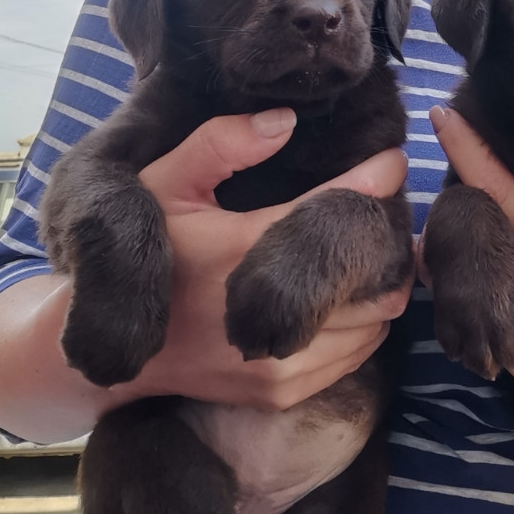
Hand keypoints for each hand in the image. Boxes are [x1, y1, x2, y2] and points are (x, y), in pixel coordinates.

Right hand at [114, 108, 410, 410]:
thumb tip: (285, 122)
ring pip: (376, 321)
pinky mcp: (281, 392)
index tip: (393, 163)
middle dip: (387, 242)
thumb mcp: (163, 185)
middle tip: (382, 221)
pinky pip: (357, 356)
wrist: (121, 350)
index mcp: (244, 248)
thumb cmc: (150, 258)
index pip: (337, 206)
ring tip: (366, 261)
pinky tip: (344, 304)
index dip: (376, 180)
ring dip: (379, 287)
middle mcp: (271, 308)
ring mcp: (279, 360)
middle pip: (376, 276)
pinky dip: (363, 326)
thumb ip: (220, 144)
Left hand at [427, 106, 513, 479]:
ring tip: (452, 210)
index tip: (442, 117)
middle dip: (454, 206)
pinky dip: (486, 298)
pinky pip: (498, 331)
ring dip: (465, 257)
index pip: (507, 207)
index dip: (473, 159)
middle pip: (476, 255)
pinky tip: (486, 277)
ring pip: (479, 298)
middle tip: (439, 155)